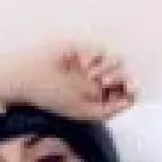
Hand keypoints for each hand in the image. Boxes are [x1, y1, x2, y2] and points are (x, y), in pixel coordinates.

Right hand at [0, 42, 136, 122]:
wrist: (28, 78)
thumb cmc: (53, 97)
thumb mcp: (83, 111)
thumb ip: (108, 109)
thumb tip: (131, 99)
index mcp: (102, 97)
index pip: (127, 92)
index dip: (133, 89)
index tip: (130, 89)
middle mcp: (100, 80)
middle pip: (126, 74)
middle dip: (121, 77)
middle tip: (104, 83)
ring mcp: (93, 65)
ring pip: (117, 60)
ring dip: (109, 68)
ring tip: (92, 76)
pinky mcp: (83, 50)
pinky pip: (100, 50)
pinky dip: (95, 58)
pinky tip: (83, 67)